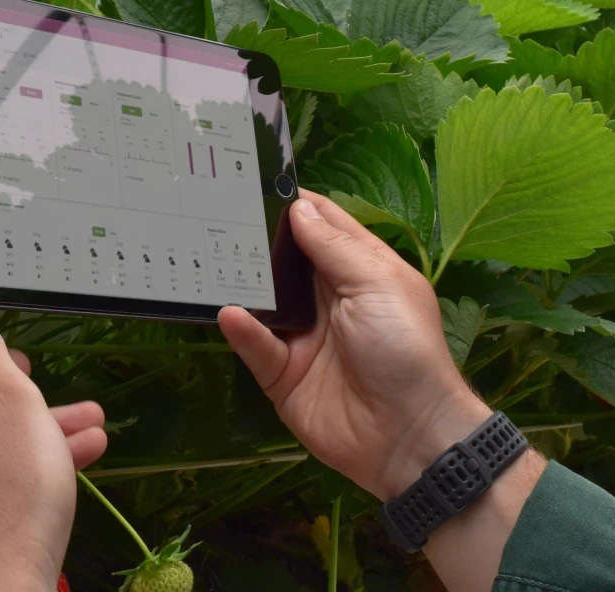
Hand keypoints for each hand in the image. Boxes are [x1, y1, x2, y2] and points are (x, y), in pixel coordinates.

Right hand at [218, 191, 490, 499]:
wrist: (409, 435)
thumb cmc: (404, 347)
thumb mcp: (377, 284)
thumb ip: (334, 246)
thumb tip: (298, 207)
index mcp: (361, 270)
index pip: (323, 225)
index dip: (294, 203)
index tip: (255, 179)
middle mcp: (329, 298)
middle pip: (286, 259)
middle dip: (255, 238)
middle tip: (214, 210)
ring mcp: (304, 337)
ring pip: (264, 300)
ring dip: (240, 280)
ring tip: (206, 252)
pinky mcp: (283, 375)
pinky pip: (256, 346)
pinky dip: (242, 329)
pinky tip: (229, 312)